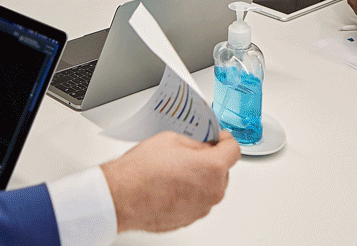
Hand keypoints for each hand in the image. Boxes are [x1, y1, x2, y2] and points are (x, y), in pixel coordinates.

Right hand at [100, 131, 238, 232]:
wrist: (122, 196)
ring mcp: (200, 209)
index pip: (234, 150)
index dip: (225, 140)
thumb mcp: (173, 140)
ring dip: (200, 178)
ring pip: (209, 188)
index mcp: (213, 169)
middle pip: (222, 171)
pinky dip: (189, 193)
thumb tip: (203, 146)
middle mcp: (211, 192)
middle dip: (211, 160)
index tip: (219, 138)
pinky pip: (196, 201)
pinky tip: (170, 184)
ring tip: (176, 169)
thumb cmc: (142, 170)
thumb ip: (196, 143)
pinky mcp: (188, 219)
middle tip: (192, 152)